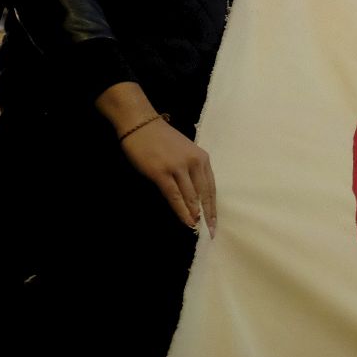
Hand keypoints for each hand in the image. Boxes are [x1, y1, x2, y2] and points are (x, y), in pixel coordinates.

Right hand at [120, 119, 217, 236]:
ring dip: (194, 215)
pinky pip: (174, 196)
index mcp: (202, 158)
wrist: (141, 124)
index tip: (215, 223)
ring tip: (196, 229)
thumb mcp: (186, 152)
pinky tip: (185, 220)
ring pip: (191, 197)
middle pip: (204, 195)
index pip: (211, 188)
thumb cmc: (162, 139)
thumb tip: (195, 197)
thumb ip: (192, 170)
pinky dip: (181, 210)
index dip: (213, 207)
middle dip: (208, 215)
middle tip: (211, 232)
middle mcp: (194, 163)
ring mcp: (178, 167)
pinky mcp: (161, 173)